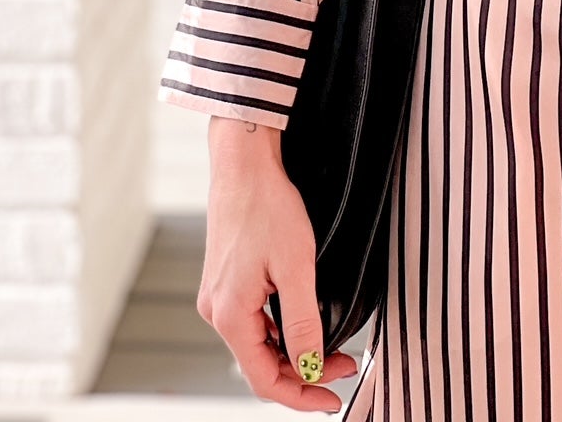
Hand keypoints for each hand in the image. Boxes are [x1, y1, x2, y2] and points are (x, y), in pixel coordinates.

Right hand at [197, 116, 359, 409]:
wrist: (244, 163)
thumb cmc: (267, 206)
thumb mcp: (296, 266)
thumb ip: (303, 322)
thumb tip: (312, 367)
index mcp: (229, 315)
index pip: (265, 380)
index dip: (301, 395)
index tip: (332, 401)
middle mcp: (217, 312)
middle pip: (260, 365)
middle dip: (304, 373)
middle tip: (345, 368)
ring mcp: (219, 296)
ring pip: (258, 344)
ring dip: (294, 353)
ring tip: (333, 351)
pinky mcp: (227, 281)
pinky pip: (254, 322)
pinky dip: (280, 332)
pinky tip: (304, 327)